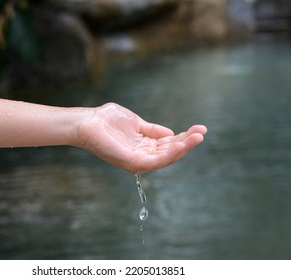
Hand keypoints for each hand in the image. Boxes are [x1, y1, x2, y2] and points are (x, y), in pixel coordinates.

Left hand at [76, 103, 206, 173]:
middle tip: (202, 132)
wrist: (88, 122)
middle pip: (169, 152)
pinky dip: (169, 154)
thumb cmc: (107, 120)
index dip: (184, 137)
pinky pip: (154, 160)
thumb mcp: (136, 123)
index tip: (199, 129)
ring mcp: (136, 160)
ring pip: (165, 158)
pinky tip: (180, 144)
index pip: (168, 145)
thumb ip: (152, 130)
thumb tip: (171, 134)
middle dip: (187, 143)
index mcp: (143, 146)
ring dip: (183, 149)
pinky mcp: (131, 162)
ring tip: (197, 137)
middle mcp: (142, 156)